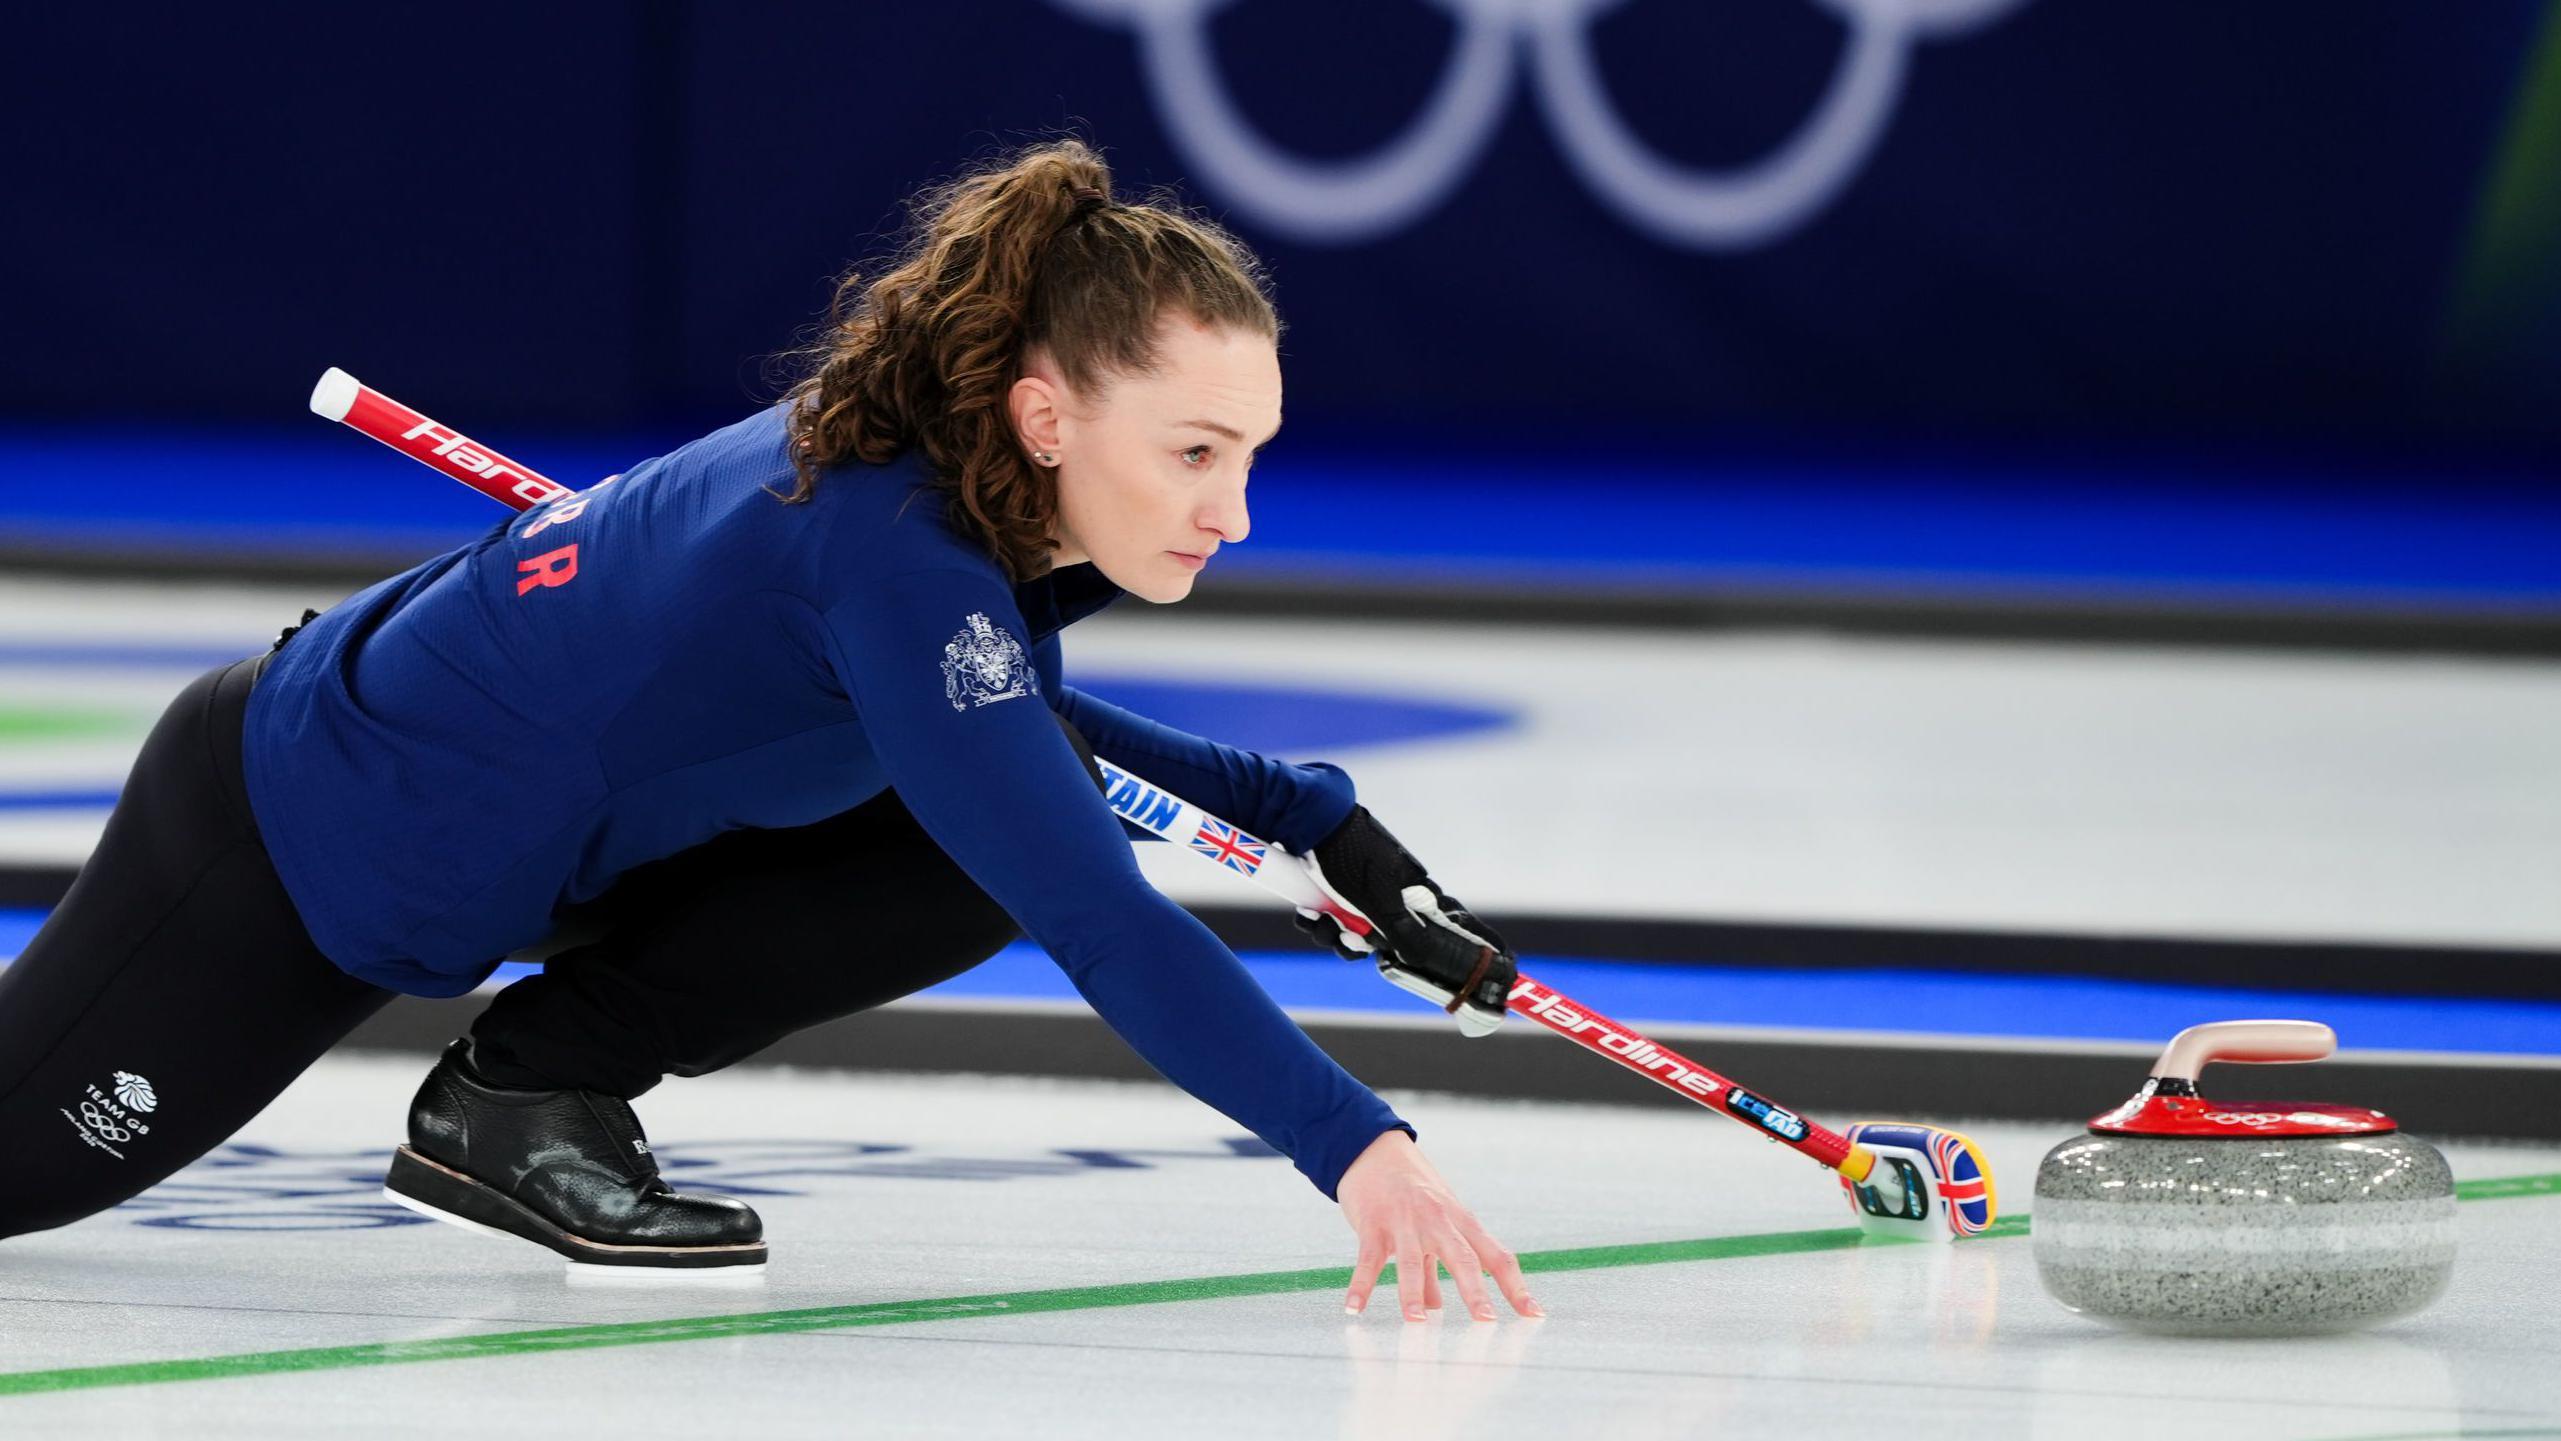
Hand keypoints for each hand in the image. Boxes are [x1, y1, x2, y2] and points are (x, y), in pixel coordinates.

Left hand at [1295, 807, 1516, 1035]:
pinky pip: (1332, 923)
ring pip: (1354, 935)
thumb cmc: (1352, 855)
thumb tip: (1423, 958)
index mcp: (1413, 895)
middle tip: (1348, 934)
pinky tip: (1309, 911)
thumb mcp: (1380, 898)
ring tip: (1321, 918)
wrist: (1312, 825)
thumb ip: (1403, 931)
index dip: (1460, 947)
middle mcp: (1392, 897)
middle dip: (1360, 943)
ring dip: (1332, 933)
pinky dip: (1319, 921)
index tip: (1492, 965)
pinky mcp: (1336, 893)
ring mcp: (1363, 896)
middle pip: (1386, 942)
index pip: (1447, 927)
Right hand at [1337, 1130, 1540, 1321]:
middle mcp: (1438, 1221)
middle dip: (1474, 1292)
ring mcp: (1405, 1222)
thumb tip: (1437, 1308)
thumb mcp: (1434, 1224)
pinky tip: (1355, 1308)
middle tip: (1486, 1321)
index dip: (1515, 1286)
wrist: (1374, 1150)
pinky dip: (1361, 1285)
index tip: (1534, 1315)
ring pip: (1412, 1261)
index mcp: (1461, 1222)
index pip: (1496, 1256)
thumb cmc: (1411, 1192)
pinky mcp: (1373, 1223)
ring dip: (1413, 1293)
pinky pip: (1367, 1259)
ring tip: (1416, 1322)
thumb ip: (1435, 1270)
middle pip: (1462, 1258)